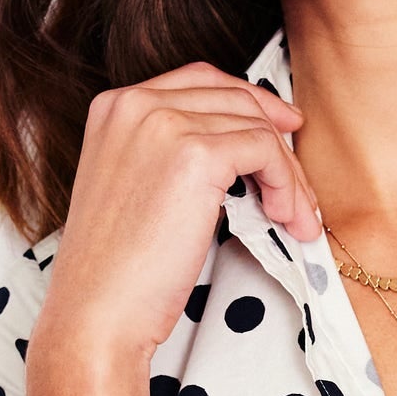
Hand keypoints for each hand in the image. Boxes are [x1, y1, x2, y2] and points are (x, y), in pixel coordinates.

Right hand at [38, 62, 321, 363]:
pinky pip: (265, 150)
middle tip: (299, 187)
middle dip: (277, 141)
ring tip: (296, 217)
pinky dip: (287, 184)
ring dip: (288, 174)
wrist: (97, 314)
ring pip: (256, 126)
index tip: (282, 128)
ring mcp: (163, 124)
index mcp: (114, 108)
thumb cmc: (115, 272)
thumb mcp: (134, 190)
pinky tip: (286, 218)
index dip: (248, 102)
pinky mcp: (195, 154)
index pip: (199, 81)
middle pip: (233, 99)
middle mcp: (134, 104)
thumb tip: (238, 148)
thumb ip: (169, 155)